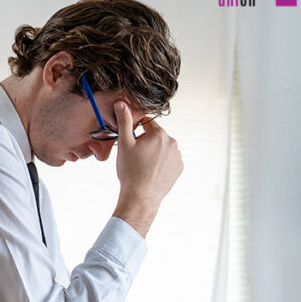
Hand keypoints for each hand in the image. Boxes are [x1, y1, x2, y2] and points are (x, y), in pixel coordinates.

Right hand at [111, 101, 182, 236]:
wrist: (141, 197)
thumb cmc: (131, 172)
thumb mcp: (124, 144)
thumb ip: (125, 122)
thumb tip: (122, 104)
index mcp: (159, 134)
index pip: (147, 124)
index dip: (137, 132)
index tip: (131, 142)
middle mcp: (172, 143)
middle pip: (155, 136)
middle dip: (146, 142)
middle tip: (135, 156)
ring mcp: (177, 156)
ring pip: (162, 148)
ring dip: (154, 152)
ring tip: (143, 166)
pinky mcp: (179, 168)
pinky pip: (169, 160)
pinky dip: (161, 163)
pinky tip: (151, 171)